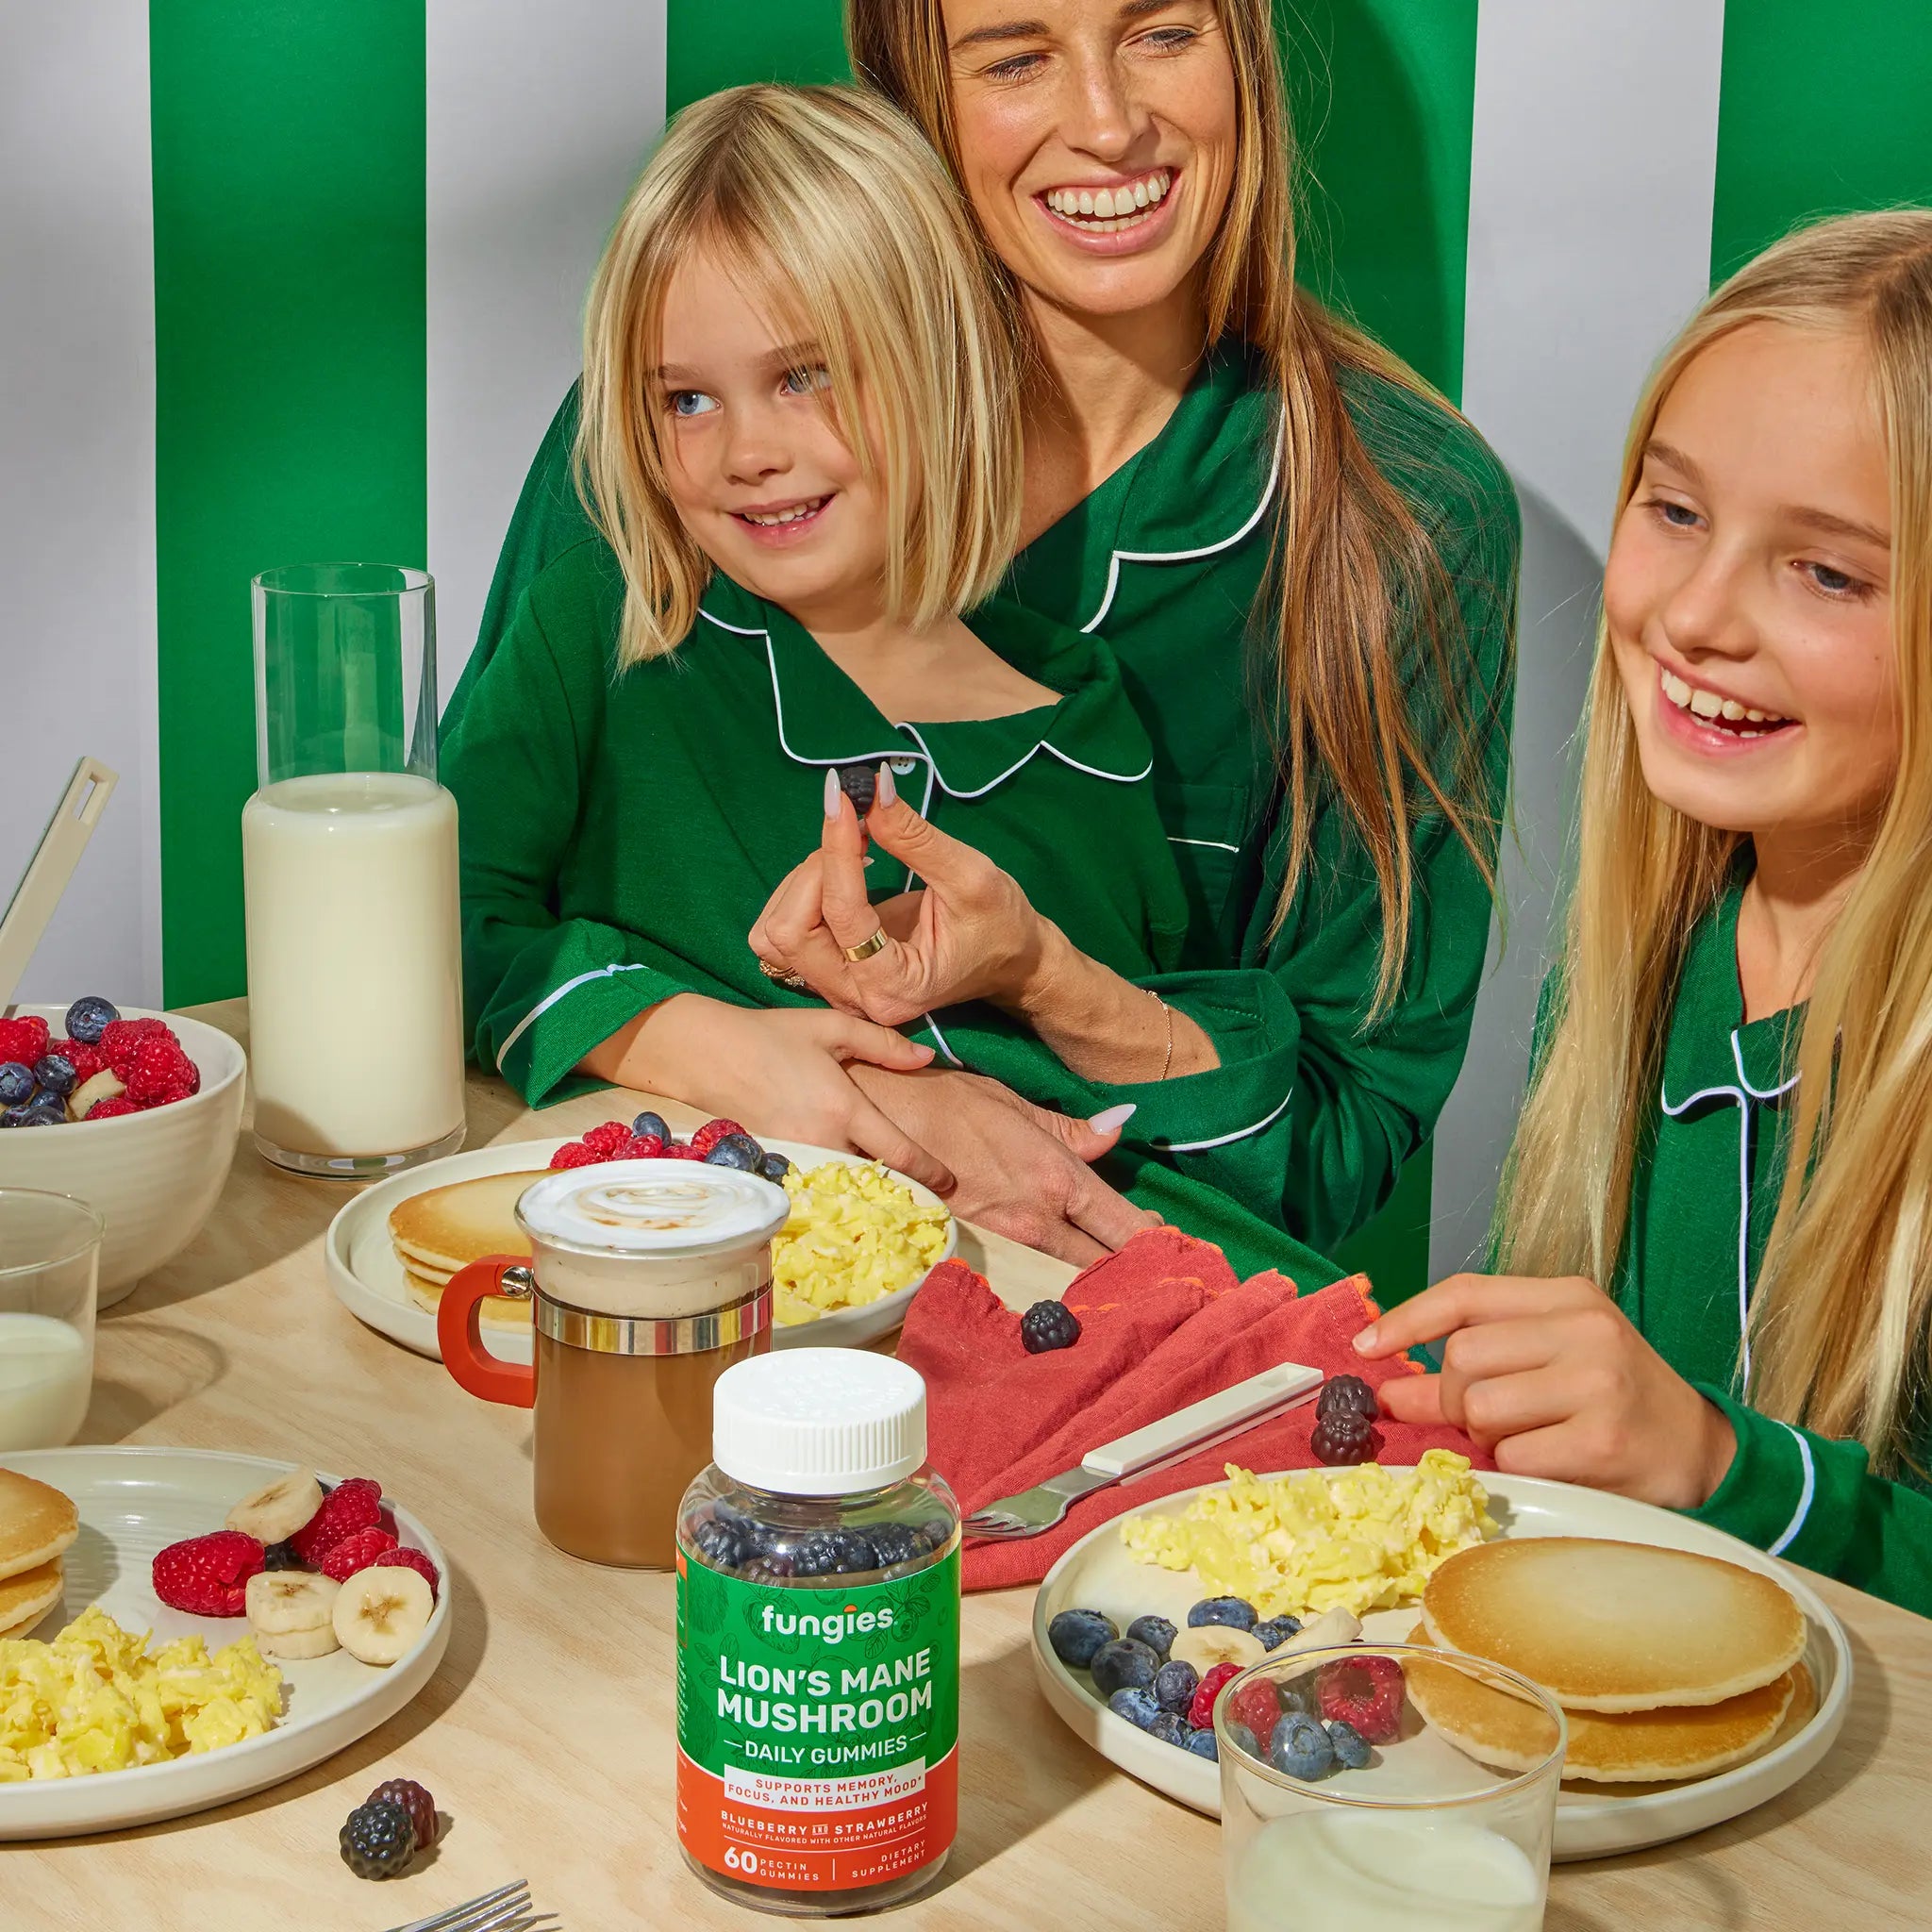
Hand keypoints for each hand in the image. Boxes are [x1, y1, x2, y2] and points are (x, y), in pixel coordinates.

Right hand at [580, 995, 954, 1193]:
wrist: (706, 1052)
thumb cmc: (772, 1035)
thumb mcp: (831, 1028)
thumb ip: (883, 1044)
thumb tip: (927, 1057)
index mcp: (843, 1107)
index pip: (897, 1151)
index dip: (929, 1171)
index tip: (950, 1185)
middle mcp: (822, 1138)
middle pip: (872, 1179)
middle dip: (898, 1190)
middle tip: (924, 1198)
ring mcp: (796, 1156)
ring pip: (842, 1184)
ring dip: (865, 1192)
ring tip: (889, 1198)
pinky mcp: (774, 1162)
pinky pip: (813, 1181)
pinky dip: (832, 1187)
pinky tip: (843, 1188)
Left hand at [748, 766, 1054, 1025]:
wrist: (1011, 962)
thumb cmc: (999, 924)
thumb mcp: (970, 875)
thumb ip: (914, 837)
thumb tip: (870, 788)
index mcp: (894, 984)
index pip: (841, 914)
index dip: (836, 851)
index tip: (843, 799)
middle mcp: (856, 997)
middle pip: (788, 933)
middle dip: (812, 871)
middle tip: (851, 832)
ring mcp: (838, 988)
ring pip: (776, 934)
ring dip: (801, 881)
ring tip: (847, 851)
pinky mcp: (831, 971)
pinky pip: (787, 932)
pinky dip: (801, 892)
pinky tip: (840, 870)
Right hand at [848, 1063, 1158, 1266]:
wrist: (873, 1123)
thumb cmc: (943, 1102)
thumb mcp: (1014, 1105)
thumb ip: (1070, 1129)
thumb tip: (1118, 1127)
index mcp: (1057, 1177)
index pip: (1124, 1224)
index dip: (1151, 1238)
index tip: (1166, 1241)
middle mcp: (1038, 1219)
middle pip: (1103, 1263)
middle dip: (1130, 1268)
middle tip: (1149, 1269)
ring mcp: (1003, 1243)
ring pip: (1067, 1276)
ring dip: (1094, 1279)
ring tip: (1114, 1279)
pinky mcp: (973, 1255)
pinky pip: (1024, 1278)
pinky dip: (1047, 1284)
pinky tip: (1056, 1285)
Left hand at [1352, 1273, 1737, 1510]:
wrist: (1704, 1453)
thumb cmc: (1616, 1400)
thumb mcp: (1554, 1359)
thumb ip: (1478, 1362)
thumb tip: (1389, 1385)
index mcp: (1568, 1297)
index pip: (1464, 1294)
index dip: (1405, 1322)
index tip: (1365, 1349)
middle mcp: (1584, 1329)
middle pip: (1462, 1357)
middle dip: (1450, 1399)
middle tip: (1477, 1420)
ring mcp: (1596, 1383)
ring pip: (1480, 1408)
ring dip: (1485, 1437)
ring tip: (1526, 1440)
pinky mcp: (1601, 1440)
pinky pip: (1513, 1456)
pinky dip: (1515, 1469)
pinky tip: (1551, 1464)